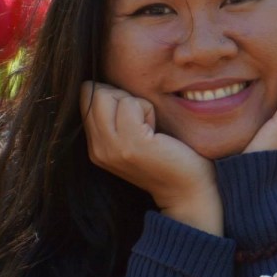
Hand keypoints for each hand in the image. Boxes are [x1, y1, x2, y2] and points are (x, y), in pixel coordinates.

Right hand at [79, 82, 222, 233]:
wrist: (189, 193)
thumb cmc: (171, 159)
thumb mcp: (135, 138)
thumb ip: (118, 117)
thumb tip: (112, 83)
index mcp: (96, 146)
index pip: (86, 97)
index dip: (113, 96)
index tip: (136, 119)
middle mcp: (97, 148)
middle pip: (93, 91)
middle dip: (122, 95)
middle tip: (145, 122)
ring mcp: (111, 147)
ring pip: (108, 94)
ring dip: (136, 102)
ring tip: (151, 128)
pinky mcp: (131, 144)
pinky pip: (131, 103)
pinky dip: (148, 109)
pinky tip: (157, 132)